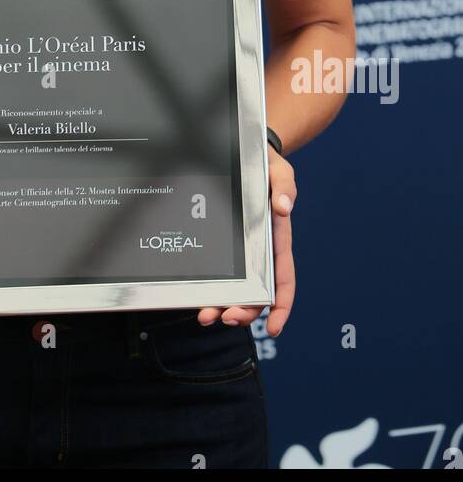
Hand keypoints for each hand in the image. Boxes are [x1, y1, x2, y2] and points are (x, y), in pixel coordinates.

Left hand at [196, 144, 295, 336]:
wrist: (245, 153)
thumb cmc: (266, 166)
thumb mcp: (280, 172)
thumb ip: (284, 188)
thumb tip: (284, 209)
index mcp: (277, 240)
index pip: (283, 280)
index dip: (281, 307)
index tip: (274, 328)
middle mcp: (259, 251)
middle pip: (256, 292)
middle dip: (244, 311)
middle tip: (226, 318)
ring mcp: (240, 250)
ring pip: (234, 287)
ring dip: (223, 305)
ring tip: (206, 315)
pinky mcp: (223, 243)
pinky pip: (218, 270)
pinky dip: (210, 286)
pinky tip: (197, 296)